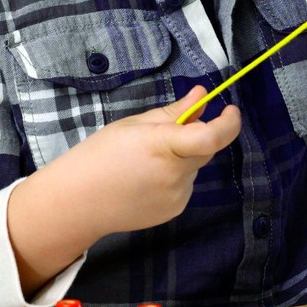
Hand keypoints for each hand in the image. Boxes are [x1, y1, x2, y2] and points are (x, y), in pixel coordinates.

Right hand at [8, 86, 240, 289]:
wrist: (77, 203)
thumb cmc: (99, 156)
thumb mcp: (133, 126)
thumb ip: (173, 113)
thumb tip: (202, 96)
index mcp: (162, 146)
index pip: (210, 137)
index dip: (228, 123)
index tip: (230, 110)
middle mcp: (174, 174)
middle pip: (205, 149)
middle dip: (197, 136)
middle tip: (169, 132)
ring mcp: (177, 196)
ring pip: (193, 167)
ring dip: (181, 158)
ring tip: (144, 162)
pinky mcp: (174, 210)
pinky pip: (184, 184)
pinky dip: (174, 176)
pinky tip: (145, 180)